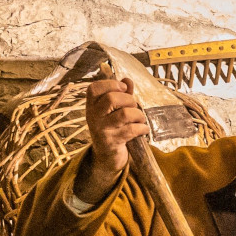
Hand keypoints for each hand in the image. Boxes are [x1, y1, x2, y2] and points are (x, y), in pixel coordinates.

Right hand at [79, 77, 147, 202]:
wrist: (107, 156)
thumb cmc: (113, 127)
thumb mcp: (114, 109)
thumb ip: (121, 93)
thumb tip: (127, 80)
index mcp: (91, 105)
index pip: (94, 88)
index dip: (111, 84)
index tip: (124, 88)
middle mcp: (93, 116)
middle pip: (112, 99)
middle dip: (129, 100)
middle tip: (133, 107)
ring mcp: (101, 130)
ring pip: (124, 114)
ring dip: (138, 115)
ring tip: (140, 119)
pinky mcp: (111, 142)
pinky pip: (131, 130)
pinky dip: (142, 128)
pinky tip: (143, 129)